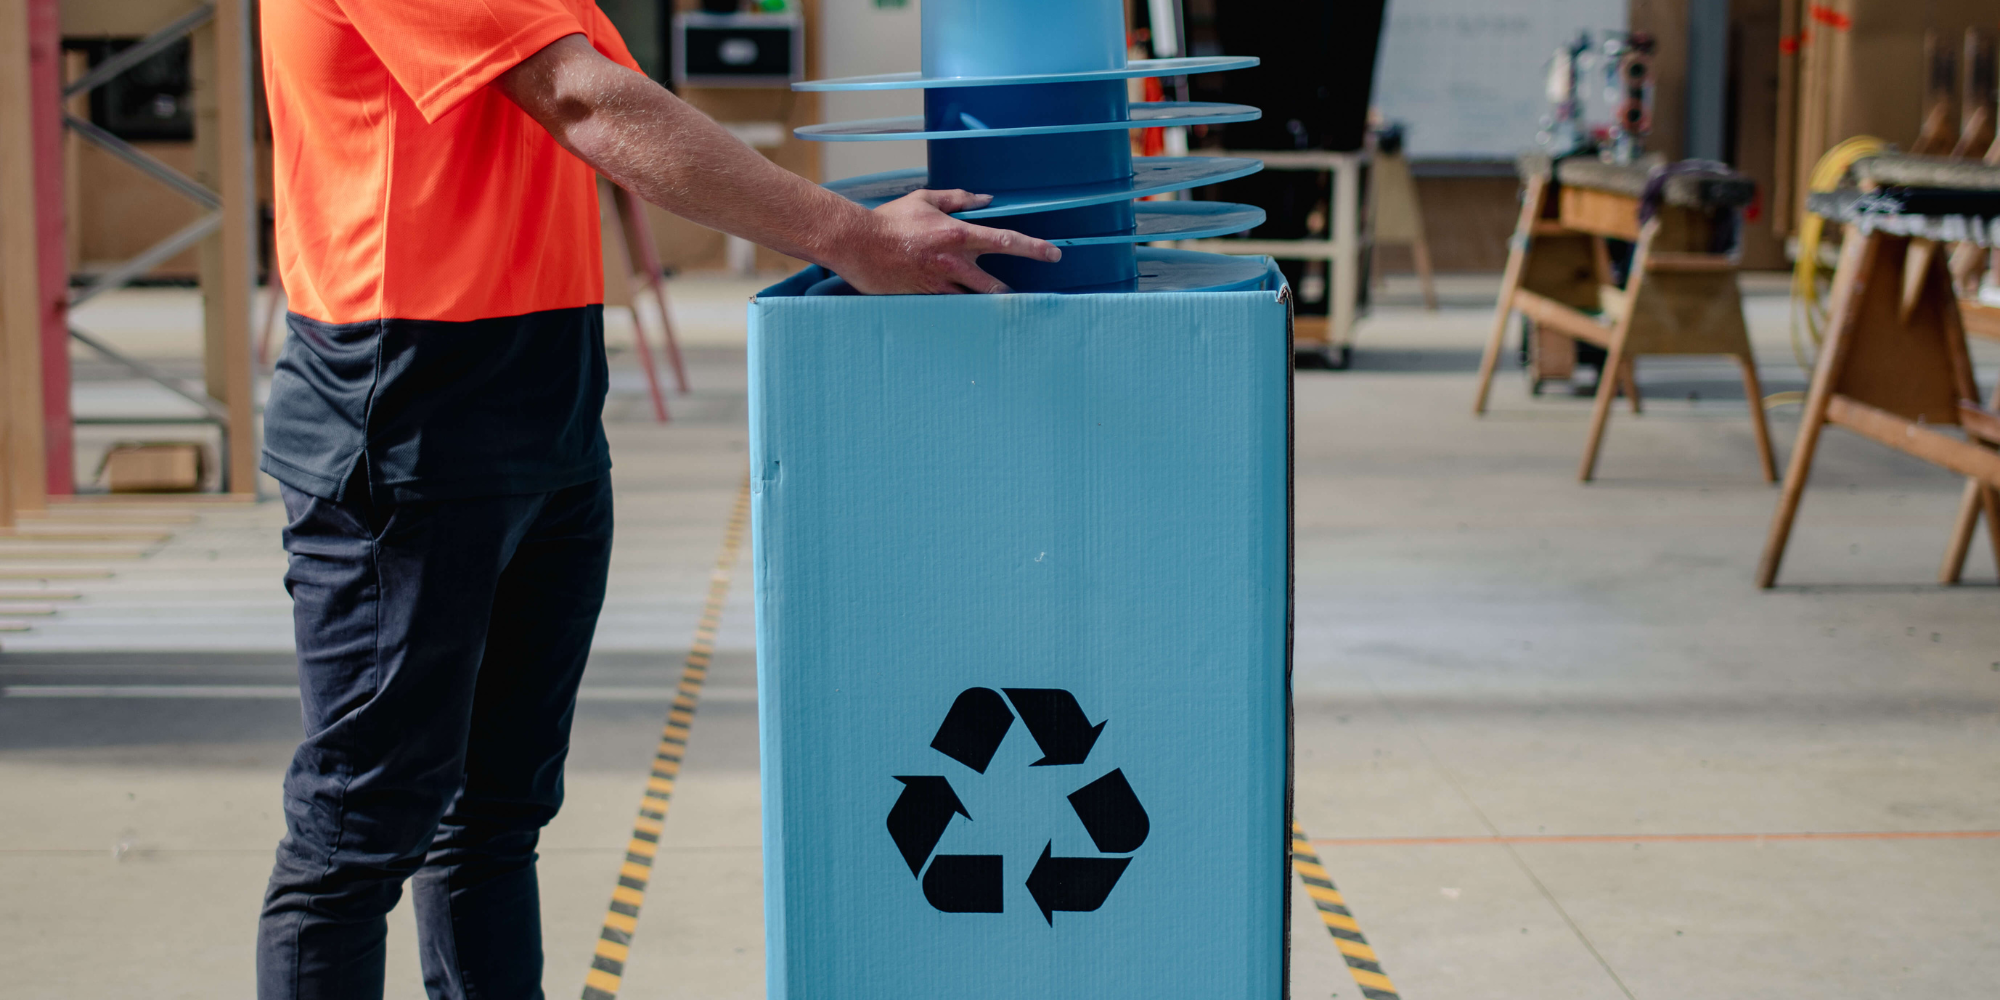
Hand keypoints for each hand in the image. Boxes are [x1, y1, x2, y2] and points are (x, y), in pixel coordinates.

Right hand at [831, 189, 1060, 293]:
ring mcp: (939, 285)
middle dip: (1011, 294)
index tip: (1054, 254)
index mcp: (957, 235)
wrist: (857, 244)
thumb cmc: (891, 220)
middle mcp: (953, 263)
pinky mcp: (925, 299)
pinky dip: (959, 309)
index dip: (1034, 248)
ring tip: (996, 310)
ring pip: (974, 302)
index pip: (1005, 241)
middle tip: (1023, 298)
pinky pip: (950, 308)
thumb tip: (985, 199)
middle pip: (996, 285)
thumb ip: (958, 199)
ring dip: (986, 306)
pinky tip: (964, 314)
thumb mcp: (926, 200)